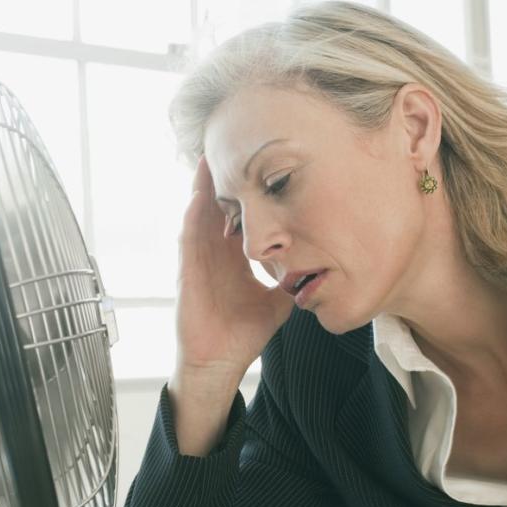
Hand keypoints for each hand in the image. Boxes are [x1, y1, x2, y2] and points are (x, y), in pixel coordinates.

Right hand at [174, 156, 294, 384]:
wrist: (220, 362)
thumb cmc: (243, 334)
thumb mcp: (277, 302)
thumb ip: (292, 283)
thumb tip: (320, 271)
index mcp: (233, 258)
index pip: (239, 217)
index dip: (246, 193)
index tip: (258, 166)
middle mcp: (214, 254)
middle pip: (217, 207)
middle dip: (222, 179)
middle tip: (229, 144)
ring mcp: (197, 261)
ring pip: (199, 215)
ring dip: (202, 188)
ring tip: (208, 157)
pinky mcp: (186, 273)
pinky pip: (187, 239)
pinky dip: (192, 217)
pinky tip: (197, 197)